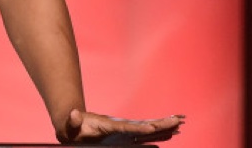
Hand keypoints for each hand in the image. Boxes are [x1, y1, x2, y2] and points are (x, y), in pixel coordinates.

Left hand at [57, 109, 183, 143]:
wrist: (74, 124)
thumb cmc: (73, 127)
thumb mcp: (71, 124)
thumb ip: (73, 120)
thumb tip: (73, 114)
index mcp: (111, 126)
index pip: (129, 128)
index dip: (141, 128)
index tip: (154, 127)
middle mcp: (122, 127)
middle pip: (145, 126)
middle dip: (162, 123)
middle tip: (180, 119)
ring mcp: (125, 132)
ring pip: (149, 130)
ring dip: (164, 127)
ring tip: (180, 124)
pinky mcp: (126, 137)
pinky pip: (145, 136)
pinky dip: (158, 135)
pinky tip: (169, 135)